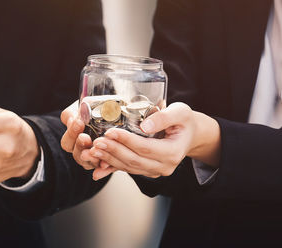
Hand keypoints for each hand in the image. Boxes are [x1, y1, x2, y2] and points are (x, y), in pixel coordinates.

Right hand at [60, 102, 100, 169]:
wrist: (117, 116)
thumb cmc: (98, 110)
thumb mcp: (85, 106)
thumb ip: (77, 110)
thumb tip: (73, 118)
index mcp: (73, 138)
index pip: (67, 140)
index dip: (71, 132)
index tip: (79, 122)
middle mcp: (80, 150)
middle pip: (75, 152)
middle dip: (79, 144)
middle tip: (85, 137)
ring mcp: (92, 158)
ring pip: (86, 162)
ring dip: (90, 157)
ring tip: (96, 149)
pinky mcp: (104, 162)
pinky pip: (101, 167)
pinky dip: (102, 167)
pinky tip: (105, 164)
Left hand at [90, 102, 220, 179]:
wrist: (189, 134)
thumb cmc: (184, 120)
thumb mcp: (180, 112)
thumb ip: (164, 117)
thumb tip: (145, 126)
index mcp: (173, 152)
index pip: (145, 148)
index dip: (126, 141)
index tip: (110, 132)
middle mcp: (164, 166)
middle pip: (134, 160)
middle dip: (113, 151)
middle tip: (96, 142)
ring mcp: (155, 170)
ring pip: (128, 167)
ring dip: (109, 159)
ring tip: (92, 150)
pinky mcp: (146, 170)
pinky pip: (127, 169)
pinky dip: (111, 168)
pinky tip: (97, 167)